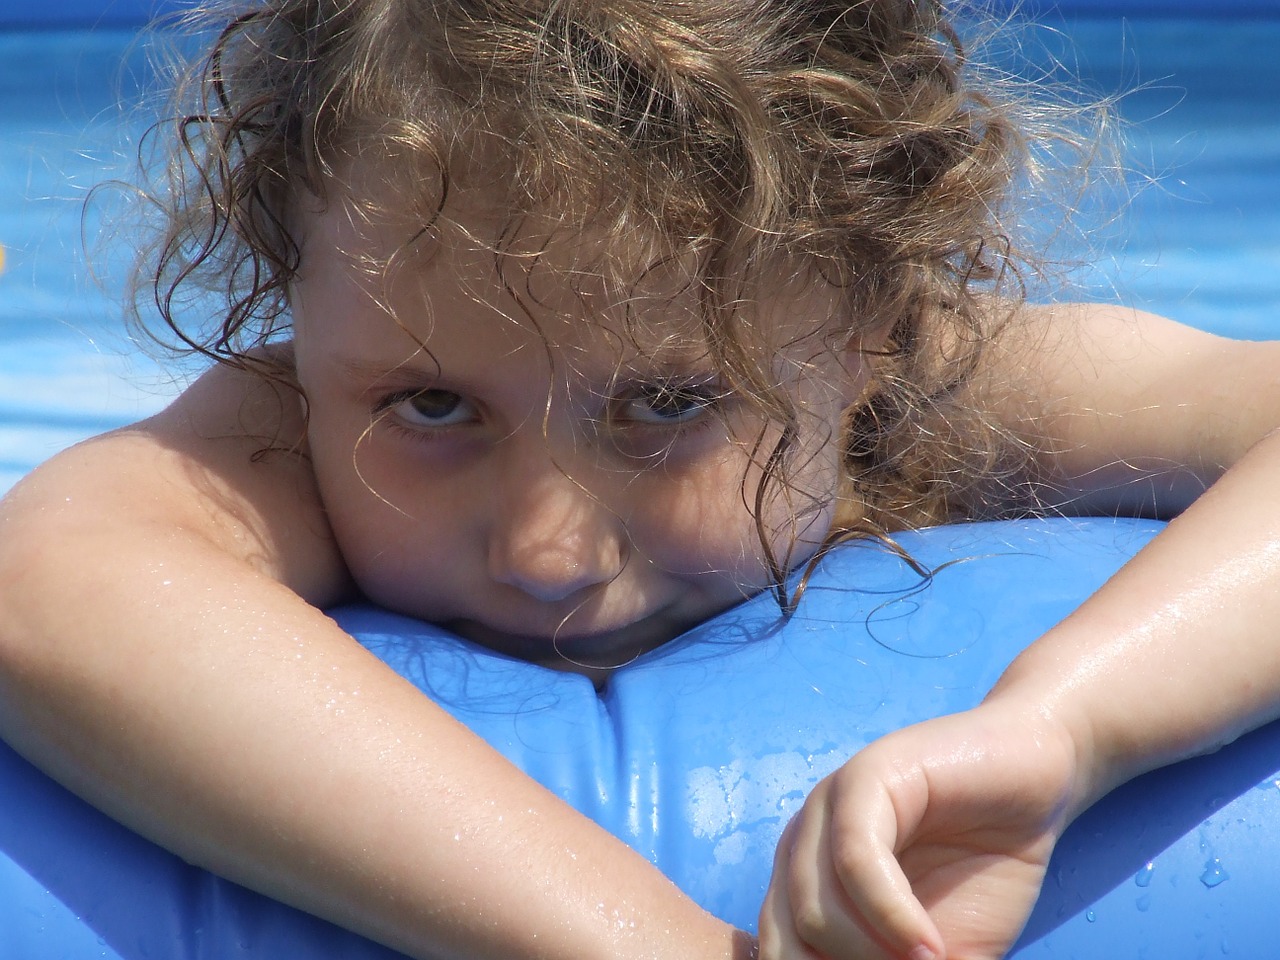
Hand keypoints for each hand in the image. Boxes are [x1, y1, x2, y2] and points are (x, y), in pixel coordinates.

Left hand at [758, 702, 1080, 959]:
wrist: (1035, 782)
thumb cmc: (982, 868)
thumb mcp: (935, 950)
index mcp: (802, 886)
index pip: (780, 954)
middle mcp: (801, 846)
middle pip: (787, 943)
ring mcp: (826, 807)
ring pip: (813, 911)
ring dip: (870, 956)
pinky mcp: (864, 776)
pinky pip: (855, 859)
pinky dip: (891, 916)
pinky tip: (928, 944)